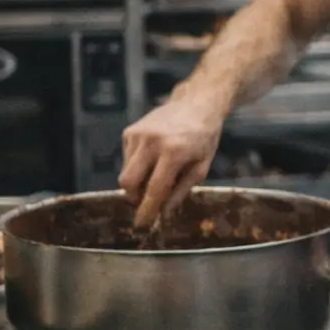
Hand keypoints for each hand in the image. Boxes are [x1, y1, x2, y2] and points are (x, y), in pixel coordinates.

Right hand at [118, 92, 226, 227]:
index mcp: (173, 152)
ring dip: (137, 182)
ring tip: (158, 173)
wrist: (196, 104)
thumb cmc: (203, 137)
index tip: (142, 225)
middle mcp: (152, 142)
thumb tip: (164, 212)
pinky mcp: (130, 131)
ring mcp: (138, 135)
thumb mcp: (201, 166)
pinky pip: (127, 160)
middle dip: (134, 198)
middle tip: (147, 201)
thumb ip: (182, 190)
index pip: (154, 189)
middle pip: (127, 183)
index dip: (147, 210)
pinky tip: (154, 158)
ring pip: (125, 172)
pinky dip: (137, 166)